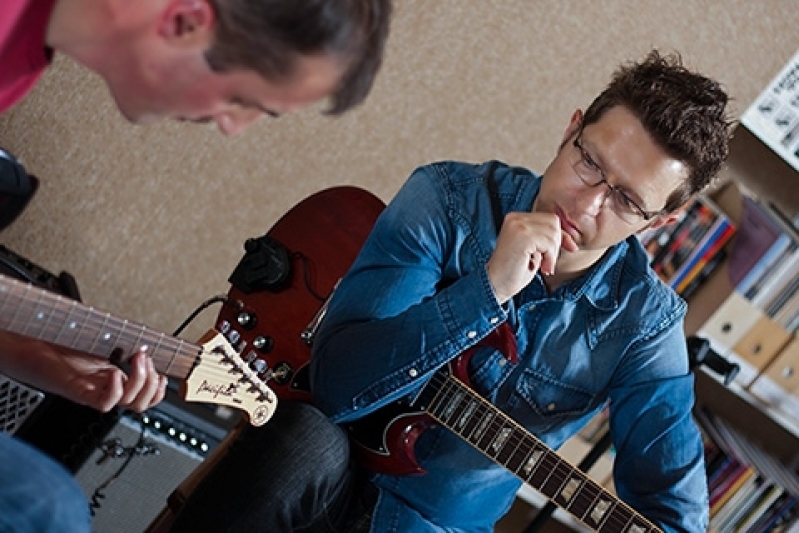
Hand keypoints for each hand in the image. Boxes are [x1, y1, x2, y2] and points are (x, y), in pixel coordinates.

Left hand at [0, 331, 167, 412]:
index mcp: (111, 380)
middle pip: (142, 403)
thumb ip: (121, 345)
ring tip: (134, 359)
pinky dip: (114, 388)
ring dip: (139, 380)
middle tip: (146, 359)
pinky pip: (103, 403)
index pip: (145, 398)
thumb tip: (144, 342)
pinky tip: (113, 372)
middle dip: (152, 381)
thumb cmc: (56, 343)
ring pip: (128, 404)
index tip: (163, 373)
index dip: (159, 390)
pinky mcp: (77, 392)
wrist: (25, 347)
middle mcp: (103, 390)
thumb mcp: (99, 343)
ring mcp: (91, 392)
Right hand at [486, 211, 569, 303]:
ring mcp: (518, 225)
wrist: (495, 285)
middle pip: (553, 222)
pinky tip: (540, 267)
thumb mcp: (533, 250)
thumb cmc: (513, 271)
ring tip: (542, 266)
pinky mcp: (522, 235)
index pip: (549, 219)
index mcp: (515, 218)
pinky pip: (549, 242)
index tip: (571, 248)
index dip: (562, 235)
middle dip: (556, 244)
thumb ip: (545, 238)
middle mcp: (515, 218)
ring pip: (553, 232)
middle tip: (547, 262)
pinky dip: (549, 257)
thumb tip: (568, 237)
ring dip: (552, 253)